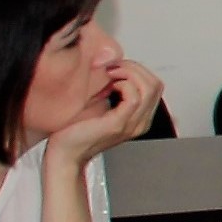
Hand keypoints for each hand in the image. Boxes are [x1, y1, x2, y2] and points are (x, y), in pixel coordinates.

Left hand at [48, 60, 164, 167]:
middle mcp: (140, 122)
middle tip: (114, 67)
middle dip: (135, 68)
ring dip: (130, 73)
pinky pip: (134, 98)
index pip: (155, 86)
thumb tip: (114, 69)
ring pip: (149, 88)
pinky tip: (109, 85)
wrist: (65, 154)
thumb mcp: (100, 106)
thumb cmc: (76, 132)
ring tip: (111, 73)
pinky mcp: (119, 125)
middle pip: (156, 85)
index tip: (117, 66)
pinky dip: (124, 84)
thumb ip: (112, 92)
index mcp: (139, 118)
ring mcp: (132, 124)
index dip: (138, 70)